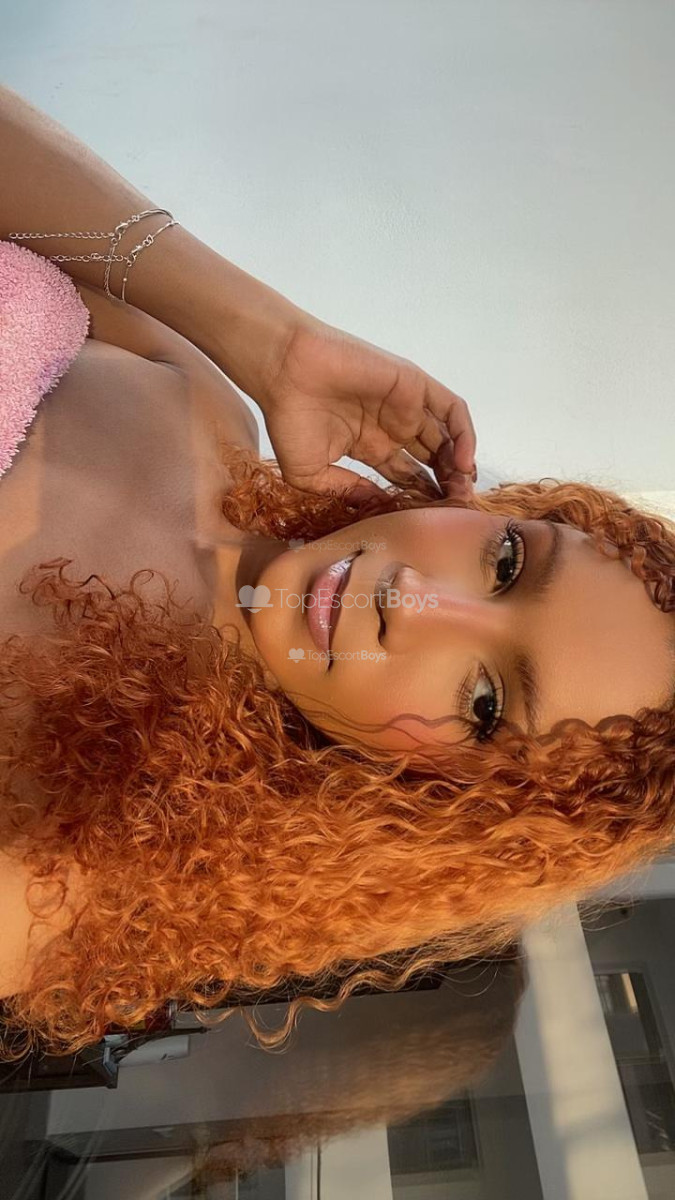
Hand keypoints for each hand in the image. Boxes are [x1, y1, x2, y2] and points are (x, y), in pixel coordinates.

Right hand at [258, 313, 477, 502]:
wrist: (285, 371)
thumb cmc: (289, 418)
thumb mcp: (310, 474)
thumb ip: (344, 491)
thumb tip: (375, 506)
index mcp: (369, 447)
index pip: (407, 477)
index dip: (422, 499)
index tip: (433, 522)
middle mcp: (391, 427)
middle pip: (432, 461)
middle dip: (446, 485)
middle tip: (455, 509)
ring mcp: (405, 406)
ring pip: (446, 438)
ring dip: (458, 464)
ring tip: (461, 490)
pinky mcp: (414, 385)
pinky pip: (451, 410)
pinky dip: (464, 434)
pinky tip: (463, 462)